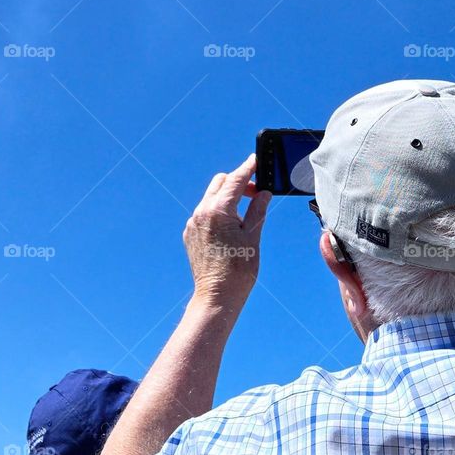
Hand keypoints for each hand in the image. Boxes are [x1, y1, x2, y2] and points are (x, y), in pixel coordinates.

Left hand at [183, 154, 271, 309]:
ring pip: (210, 197)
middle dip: (237, 181)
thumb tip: (263, 193)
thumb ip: (257, 210)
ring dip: (227, 196)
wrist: (217, 295)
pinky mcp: (190, 234)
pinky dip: (217, 210)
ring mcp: (193, 223)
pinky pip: (204, 213)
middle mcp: (201, 212)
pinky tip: (230, 225)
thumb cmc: (239, 269)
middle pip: (220, 183)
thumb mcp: (254, 236)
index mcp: (219, 211)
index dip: (248, 168)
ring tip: (245, 211)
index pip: (236, 180)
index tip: (256, 160)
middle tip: (256, 191)